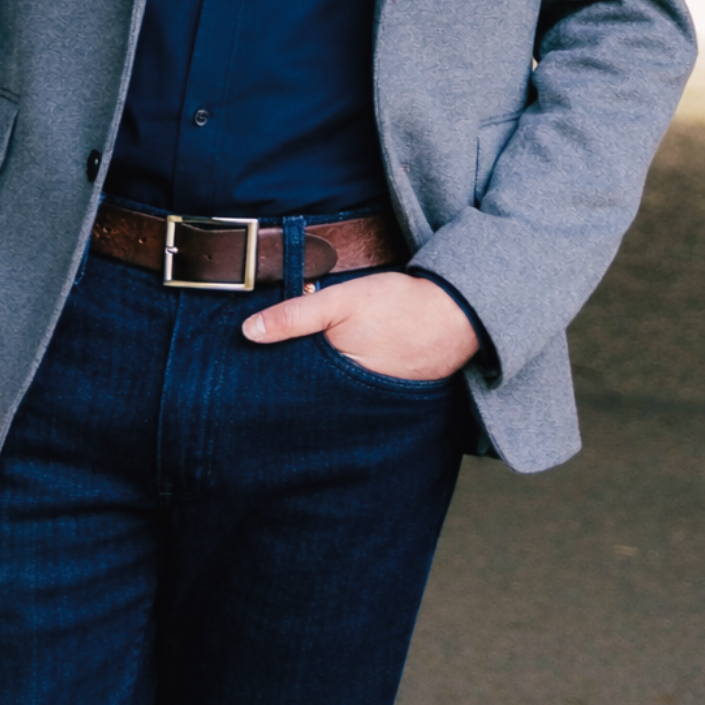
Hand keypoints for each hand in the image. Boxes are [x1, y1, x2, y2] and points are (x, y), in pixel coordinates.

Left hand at [241, 271, 478, 380]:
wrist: (456, 313)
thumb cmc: (398, 305)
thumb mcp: (340, 301)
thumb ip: (295, 316)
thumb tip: (249, 332)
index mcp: (336, 383)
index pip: (290, 392)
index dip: (270, 381)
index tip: (248, 377)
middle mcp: (352, 402)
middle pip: (308, 399)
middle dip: (290, 390)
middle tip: (266, 379)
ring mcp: (372, 402)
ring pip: (330, 398)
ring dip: (317, 387)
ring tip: (296, 376)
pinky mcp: (388, 396)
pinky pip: (355, 396)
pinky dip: (343, 386)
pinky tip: (335, 371)